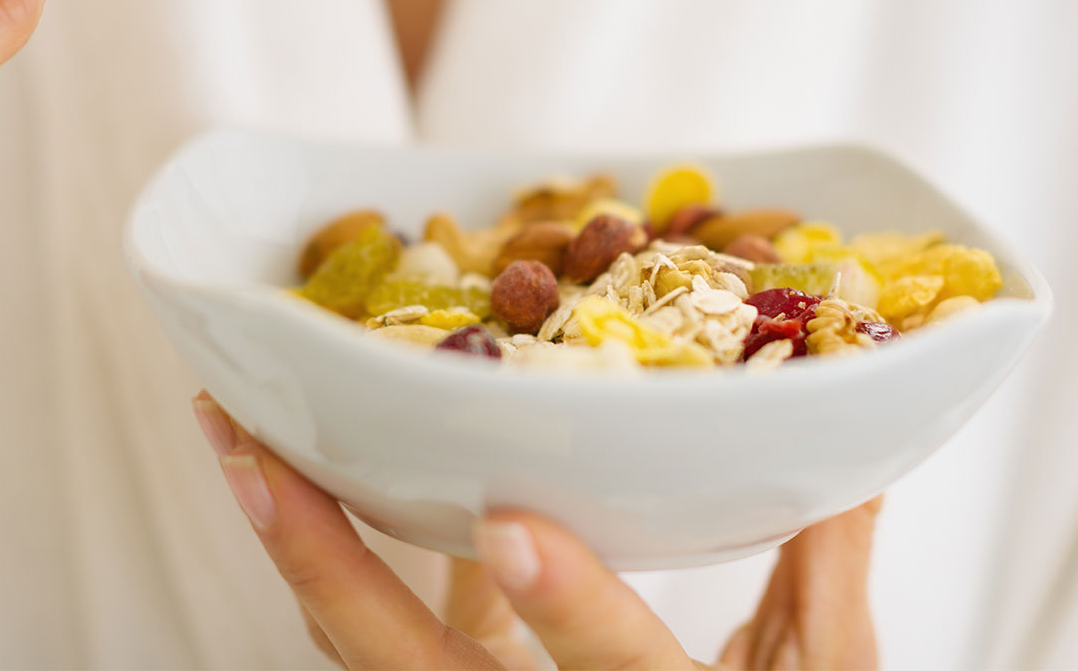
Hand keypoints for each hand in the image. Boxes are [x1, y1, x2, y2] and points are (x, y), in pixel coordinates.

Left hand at [194, 392, 878, 669]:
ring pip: (371, 646)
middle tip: (246, 451)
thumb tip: (850, 444)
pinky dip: (351, 552)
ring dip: (302, 546)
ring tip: (242, 446)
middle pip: (407, 667)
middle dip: (321, 559)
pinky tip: (316, 475)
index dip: (567, 611)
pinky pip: (393, 628)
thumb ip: (826, 568)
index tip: (511, 525)